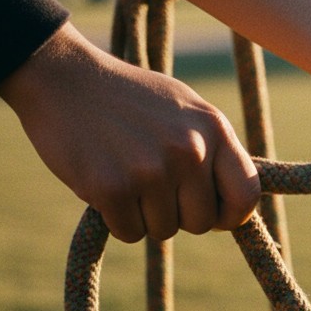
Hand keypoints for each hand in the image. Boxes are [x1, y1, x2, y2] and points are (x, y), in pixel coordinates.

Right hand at [0, 23, 259, 242]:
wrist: (65, 78)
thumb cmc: (130, 98)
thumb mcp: (187, 110)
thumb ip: (215, 149)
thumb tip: (240, 200)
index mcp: (215, 130)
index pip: (245, 195)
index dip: (230, 216)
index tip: (213, 216)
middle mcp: (190, 151)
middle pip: (201, 222)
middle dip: (178, 214)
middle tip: (152, 187)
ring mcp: (152, 170)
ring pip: (163, 230)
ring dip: (143, 215)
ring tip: (126, 177)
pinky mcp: (113, 188)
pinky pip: (129, 232)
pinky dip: (116, 219)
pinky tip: (105, 185)